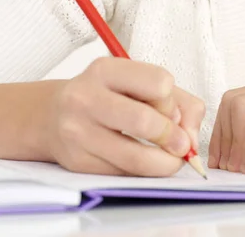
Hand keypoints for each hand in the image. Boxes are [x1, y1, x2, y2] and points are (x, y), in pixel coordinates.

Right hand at [45, 57, 205, 176]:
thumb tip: (192, 137)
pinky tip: (145, 163)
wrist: (52, 115)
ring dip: (164, 164)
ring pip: (134, 157)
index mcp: (106, 70)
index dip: (172, 102)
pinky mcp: (77, 162)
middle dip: (173, 137)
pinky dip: (142, 173)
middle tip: (182, 146)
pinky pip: (122, 173)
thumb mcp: (139, 83)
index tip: (172, 112)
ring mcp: (77, 131)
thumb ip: (179, 102)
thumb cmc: (108, 95)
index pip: (159, 83)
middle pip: (144, 121)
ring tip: (172, 161)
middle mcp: (86, 97)